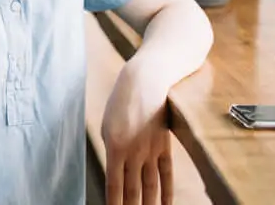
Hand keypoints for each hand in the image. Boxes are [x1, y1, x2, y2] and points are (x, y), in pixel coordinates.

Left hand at [100, 60, 173, 204]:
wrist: (145, 82)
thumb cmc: (121, 102)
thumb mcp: (107, 125)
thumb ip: (112, 149)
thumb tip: (115, 171)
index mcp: (114, 147)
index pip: (114, 185)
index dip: (114, 204)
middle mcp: (133, 152)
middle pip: (133, 191)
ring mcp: (151, 151)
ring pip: (150, 187)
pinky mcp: (164, 147)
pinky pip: (166, 175)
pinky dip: (167, 193)